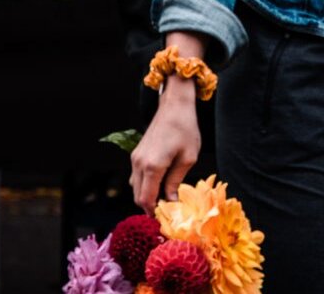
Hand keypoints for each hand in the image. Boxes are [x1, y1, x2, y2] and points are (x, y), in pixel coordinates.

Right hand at [129, 35, 205, 208]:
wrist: (174, 106)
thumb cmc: (186, 130)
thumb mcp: (187, 158)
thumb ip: (175, 182)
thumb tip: (170, 203)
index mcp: (153, 166)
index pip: (146, 199)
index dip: (154, 212)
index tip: (166, 218)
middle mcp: (139, 164)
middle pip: (138, 196)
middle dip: (150, 206)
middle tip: (166, 212)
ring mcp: (135, 158)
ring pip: (135, 187)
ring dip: (147, 195)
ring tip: (165, 199)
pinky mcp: (136, 154)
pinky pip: (137, 177)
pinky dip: (145, 185)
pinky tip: (160, 185)